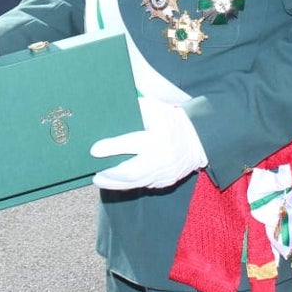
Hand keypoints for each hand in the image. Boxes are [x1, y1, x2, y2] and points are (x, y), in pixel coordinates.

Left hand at [90, 96, 206, 189]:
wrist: (197, 139)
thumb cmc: (170, 119)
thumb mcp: (155, 107)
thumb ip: (135, 109)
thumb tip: (109, 113)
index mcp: (160, 135)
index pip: (131, 143)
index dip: (111, 147)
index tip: (94, 150)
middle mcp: (164, 156)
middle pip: (132, 172)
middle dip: (111, 174)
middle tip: (95, 174)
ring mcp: (166, 172)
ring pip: (136, 183)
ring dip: (115, 183)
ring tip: (100, 179)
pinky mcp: (166, 181)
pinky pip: (144, 185)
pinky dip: (128, 184)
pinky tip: (116, 181)